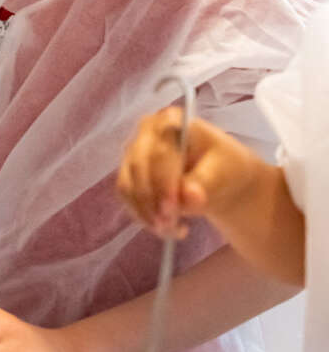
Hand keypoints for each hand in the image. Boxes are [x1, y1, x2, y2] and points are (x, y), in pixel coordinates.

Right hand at [117, 107, 259, 235]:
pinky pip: (127, 198)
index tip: (173, 209)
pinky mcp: (129, 174)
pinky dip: (142, 216)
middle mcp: (146, 133)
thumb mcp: (223, 172)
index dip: (163, 181)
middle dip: (151, 200)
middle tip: (168, 225)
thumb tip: (190, 197)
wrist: (219, 176)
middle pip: (138, 166)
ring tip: (172, 231)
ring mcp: (134, 152)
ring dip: (145, 212)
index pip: (160, 150)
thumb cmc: (224, 166)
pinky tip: (167, 228)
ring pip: (128, 184)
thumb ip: (205, 183)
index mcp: (171, 120)